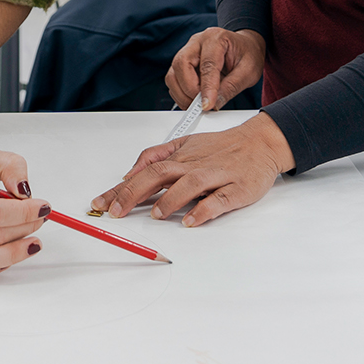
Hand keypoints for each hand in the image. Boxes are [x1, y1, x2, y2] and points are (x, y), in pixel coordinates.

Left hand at [89, 113, 294, 227]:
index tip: (101, 203)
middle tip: (116, 211)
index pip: (144, 170)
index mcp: (180, 156)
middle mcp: (194, 165)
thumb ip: (156, 156)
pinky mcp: (237, 189)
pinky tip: (190, 221)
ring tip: (155, 215)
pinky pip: (219, 200)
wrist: (262, 142)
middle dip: (134, 193)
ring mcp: (216, 176)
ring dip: (170, 200)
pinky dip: (204, 210)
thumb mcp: (185, 144)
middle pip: (159, 174)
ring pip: (189, 184)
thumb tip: (129, 173)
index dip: (120, 187)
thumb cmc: (221, 147)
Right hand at [168, 27, 266, 110]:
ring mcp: (187, 50)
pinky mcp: (182, 61)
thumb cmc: (248, 54)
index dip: (206, 88)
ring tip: (198, 104)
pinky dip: (181, 93)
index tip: (207, 105)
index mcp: (216, 38)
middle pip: (181, 64)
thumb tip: (215, 104)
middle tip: (202, 104)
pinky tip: (194, 99)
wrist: (245, 46)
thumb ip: (232, 87)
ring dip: (182, 93)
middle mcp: (197, 41)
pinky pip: (174, 79)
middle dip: (189, 89)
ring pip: (173, 73)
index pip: (207, 65)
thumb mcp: (249, 71)